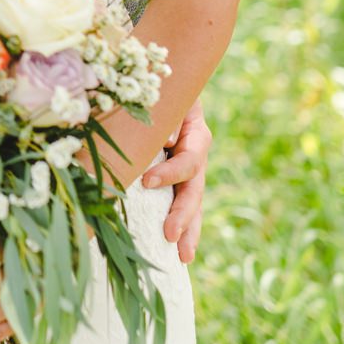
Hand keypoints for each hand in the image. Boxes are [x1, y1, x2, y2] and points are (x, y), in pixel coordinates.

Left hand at [140, 95, 210, 263]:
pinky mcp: (177, 181)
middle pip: (195, 190)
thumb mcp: (166, 94)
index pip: (189, 160)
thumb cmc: (161, 87)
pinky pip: (178, 205)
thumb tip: (164, 138)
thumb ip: (166, 113)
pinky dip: (179, 227)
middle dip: (184, 215)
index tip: (148, 182)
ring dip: (187, 230)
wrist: (165, 88)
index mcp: (196, 135)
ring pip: (192, 205)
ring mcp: (189, 172)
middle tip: (169, 234)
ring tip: (184, 256)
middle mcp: (196, 156)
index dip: (171, 173)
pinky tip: (176, 251)